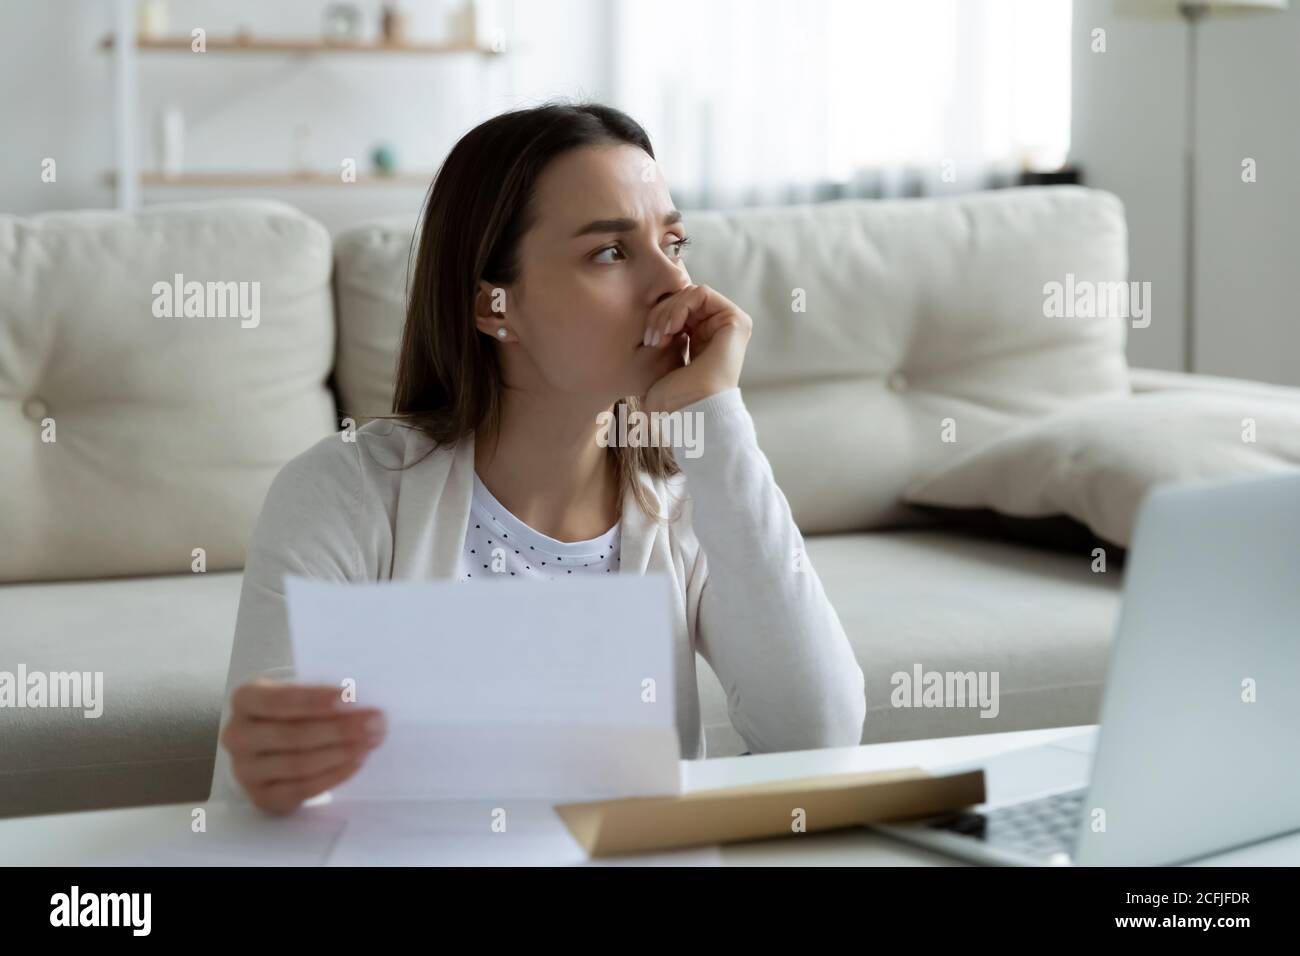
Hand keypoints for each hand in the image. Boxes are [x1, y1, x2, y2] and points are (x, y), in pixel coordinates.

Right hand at [220, 679, 385, 814]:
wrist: (272, 743)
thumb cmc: (293, 711)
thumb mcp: (300, 693)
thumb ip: (324, 697)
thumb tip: (364, 707)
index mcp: (245, 699)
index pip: (280, 700)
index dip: (316, 701)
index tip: (351, 699)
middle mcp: (237, 735)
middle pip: (291, 735)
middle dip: (339, 729)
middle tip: (374, 724)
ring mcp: (245, 769)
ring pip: (297, 764)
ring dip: (340, 753)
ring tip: (370, 743)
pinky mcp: (261, 796)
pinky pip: (300, 789)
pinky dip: (333, 775)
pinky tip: (356, 762)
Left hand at [641, 283, 751, 413]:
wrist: (691, 409)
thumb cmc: (673, 396)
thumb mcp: (661, 357)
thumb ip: (662, 331)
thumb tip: (650, 310)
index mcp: (701, 336)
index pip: (676, 307)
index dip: (658, 316)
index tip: (647, 340)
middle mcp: (716, 328)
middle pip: (681, 298)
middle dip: (660, 313)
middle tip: (651, 338)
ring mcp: (728, 324)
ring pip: (689, 293)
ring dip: (667, 311)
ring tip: (660, 337)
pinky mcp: (736, 319)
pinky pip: (701, 293)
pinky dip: (680, 306)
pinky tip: (672, 329)